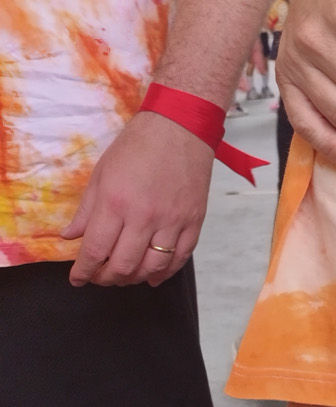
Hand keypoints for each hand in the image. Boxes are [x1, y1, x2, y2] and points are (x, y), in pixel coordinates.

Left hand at [61, 111, 213, 285]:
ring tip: (124, 276)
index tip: (77, 278)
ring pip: (152, 267)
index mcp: (116, 202)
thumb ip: (86, 210)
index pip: (96, 250)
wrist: (179, 127)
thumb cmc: (138, 146)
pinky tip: (153, 275)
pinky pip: (180, 257)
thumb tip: (70, 236)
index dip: (84, 271)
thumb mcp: (101, 174)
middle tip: (99, 277)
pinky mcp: (194, 220)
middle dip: (106, 278)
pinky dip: (165, 272)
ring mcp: (172, 220)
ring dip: (134, 278)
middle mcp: (144, 216)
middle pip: (123, 265)